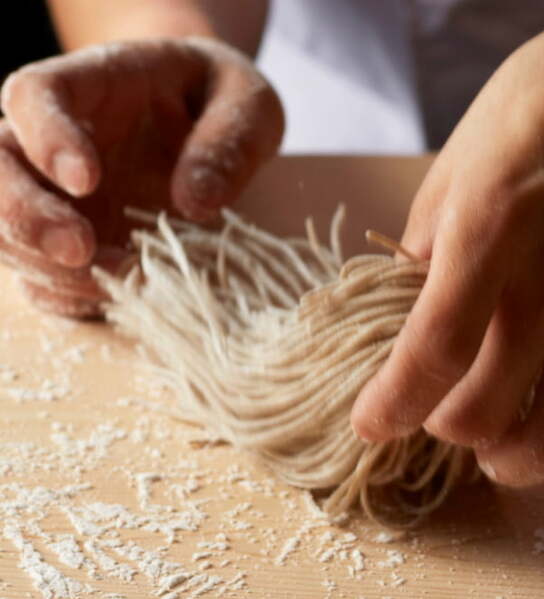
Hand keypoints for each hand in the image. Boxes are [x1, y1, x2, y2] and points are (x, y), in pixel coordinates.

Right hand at [0, 37, 282, 315]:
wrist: (212, 119)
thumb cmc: (222, 99)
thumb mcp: (248, 104)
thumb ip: (229, 141)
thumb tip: (197, 201)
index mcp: (88, 83)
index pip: (35, 96)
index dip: (47, 138)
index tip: (86, 178)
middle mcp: (48, 137)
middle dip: (24, 215)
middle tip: (80, 249)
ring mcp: (50, 193)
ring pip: (5, 230)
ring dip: (49, 266)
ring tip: (121, 279)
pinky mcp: (65, 241)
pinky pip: (40, 275)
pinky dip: (67, 295)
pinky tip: (114, 299)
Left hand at [349, 10, 543, 483]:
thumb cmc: (542, 108)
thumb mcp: (457, 164)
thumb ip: (428, 253)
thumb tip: (403, 328)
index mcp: (495, 228)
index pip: (431, 354)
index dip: (388, 409)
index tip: (372, 424)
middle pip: (487, 414)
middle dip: (447, 431)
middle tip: (443, 413)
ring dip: (521, 460)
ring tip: (506, 445)